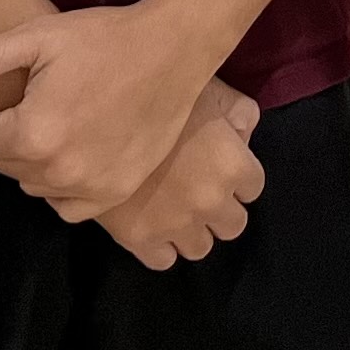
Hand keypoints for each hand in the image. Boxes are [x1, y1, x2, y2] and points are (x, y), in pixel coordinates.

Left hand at [0, 3, 222, 216]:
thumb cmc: (103, 37)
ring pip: (35, 186)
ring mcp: (91, 186)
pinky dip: (66, 185)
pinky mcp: (117, 192)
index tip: (25, 90)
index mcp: (32, 133)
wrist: (173, 49)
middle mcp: (58, 170)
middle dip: (16, 138)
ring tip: (68, 121)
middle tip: (47, 102)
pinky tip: (82, 151)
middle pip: (7, 166)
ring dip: (40, 162)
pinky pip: (69, 207)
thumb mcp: (37, 36)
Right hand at [93, 83, 267, 270]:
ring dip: (192, 230)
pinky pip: (163, 260)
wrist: (96, 111)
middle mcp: (210, 201)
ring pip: (200, 247)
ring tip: (173, 207)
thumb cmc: (159, 92)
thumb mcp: (211, 89)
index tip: (218, 165)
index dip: (236, 175)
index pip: (253, 187)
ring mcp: (175, 224)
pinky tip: (150, 221)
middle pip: (232, 225)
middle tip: (198, 188)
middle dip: (219, 208)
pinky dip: (160, 246)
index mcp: (233, 165)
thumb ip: (239, 114)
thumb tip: (242, 135)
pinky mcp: (139, 238)